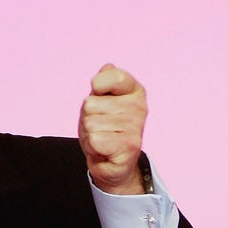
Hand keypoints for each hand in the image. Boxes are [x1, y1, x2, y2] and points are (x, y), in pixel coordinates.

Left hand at [78, 64, 146, 194]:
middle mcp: (139, 108)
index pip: (114, 76)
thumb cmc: (105, 127)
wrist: (111, 161)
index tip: (100, 95)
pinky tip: (103, 150)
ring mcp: (136, 129)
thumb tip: (108, 66)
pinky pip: (95, 140)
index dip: (98, 85)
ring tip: (102, 138)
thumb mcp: (100, 99)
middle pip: (90, 103)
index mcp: (135, 91)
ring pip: (90, 123)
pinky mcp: (128, 149)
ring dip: (89, 134)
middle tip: (99, 127)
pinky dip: (92, 147)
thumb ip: (104, 81)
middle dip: (87, 117)